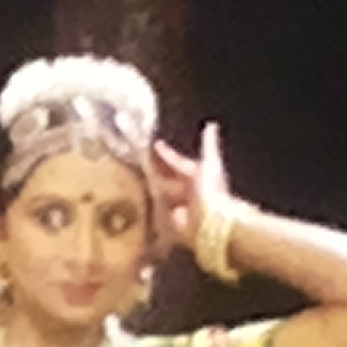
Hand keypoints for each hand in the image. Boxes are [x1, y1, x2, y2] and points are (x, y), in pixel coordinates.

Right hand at [151, 122, 232, 262]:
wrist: (211, 221)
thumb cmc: (212, 190)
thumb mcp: (210, 162)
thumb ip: (209, 144)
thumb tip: (211, 124)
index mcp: (194, 175)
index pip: (177, 162)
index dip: (166, 154)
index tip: (155, 144)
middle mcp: (186, 190)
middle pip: (167, 178)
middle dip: (156, 171)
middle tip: (138, 162)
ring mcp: (178, 206)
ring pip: (162, 194)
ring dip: (152, 188)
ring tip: (135, 179)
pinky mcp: (172, 221)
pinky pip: (159, 212)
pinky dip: (151, 208)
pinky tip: (140, 202)